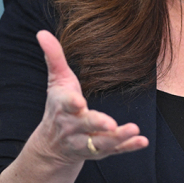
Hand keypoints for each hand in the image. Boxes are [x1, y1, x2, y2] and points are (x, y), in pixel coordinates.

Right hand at [34, 30, 148, 163]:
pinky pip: (115, 151)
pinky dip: (128, 147)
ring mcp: (87, 141)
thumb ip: (54, 58)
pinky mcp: (100, 151)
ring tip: (133, 129)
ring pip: (101, 142)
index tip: (79, 102)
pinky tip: (142, 141)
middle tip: (110, 123)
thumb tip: (41, 32)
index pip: (66, 104)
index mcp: (63, 107)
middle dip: (97, 124)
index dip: (72, 103)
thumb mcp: (56, 82)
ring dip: (117, 137)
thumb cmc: (58, 106)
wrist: (52, 147)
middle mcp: (73, 127)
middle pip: (85, 125)